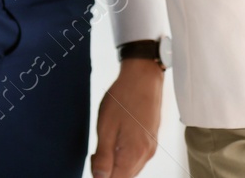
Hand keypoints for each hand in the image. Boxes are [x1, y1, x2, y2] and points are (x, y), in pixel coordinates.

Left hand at [93, 59, 162, 177]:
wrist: (143, 76)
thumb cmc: (123, 98)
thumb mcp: (106, 127)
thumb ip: (103, 157)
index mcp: (133, 154)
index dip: (100, 176)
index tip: (93, 160)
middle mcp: (146, 155)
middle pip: (124, 177)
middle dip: (107, 171)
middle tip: (95, 152)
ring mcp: (151, 148)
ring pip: (130, 169)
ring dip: (116, 164)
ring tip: (106, 143)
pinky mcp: (152, 141)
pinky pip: (137, 159)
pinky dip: (124, 156)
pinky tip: (117, 140)